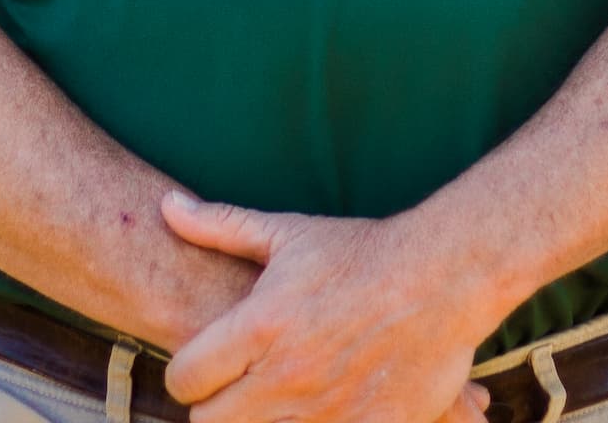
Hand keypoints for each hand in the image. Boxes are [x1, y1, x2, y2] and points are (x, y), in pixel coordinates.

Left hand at [159, 191, 492, 422]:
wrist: (442, 276)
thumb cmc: (359, 251)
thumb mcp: (287, 234)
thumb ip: (220, 226)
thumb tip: (165, 205)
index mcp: (262, 326)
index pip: (184, 378)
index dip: (185, 372)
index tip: (202, 364)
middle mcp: (287, 376)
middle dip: (214, 406)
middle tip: (233, 387)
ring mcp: (328, 412)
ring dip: (262, 417)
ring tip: (278, 390)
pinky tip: (321, 404)